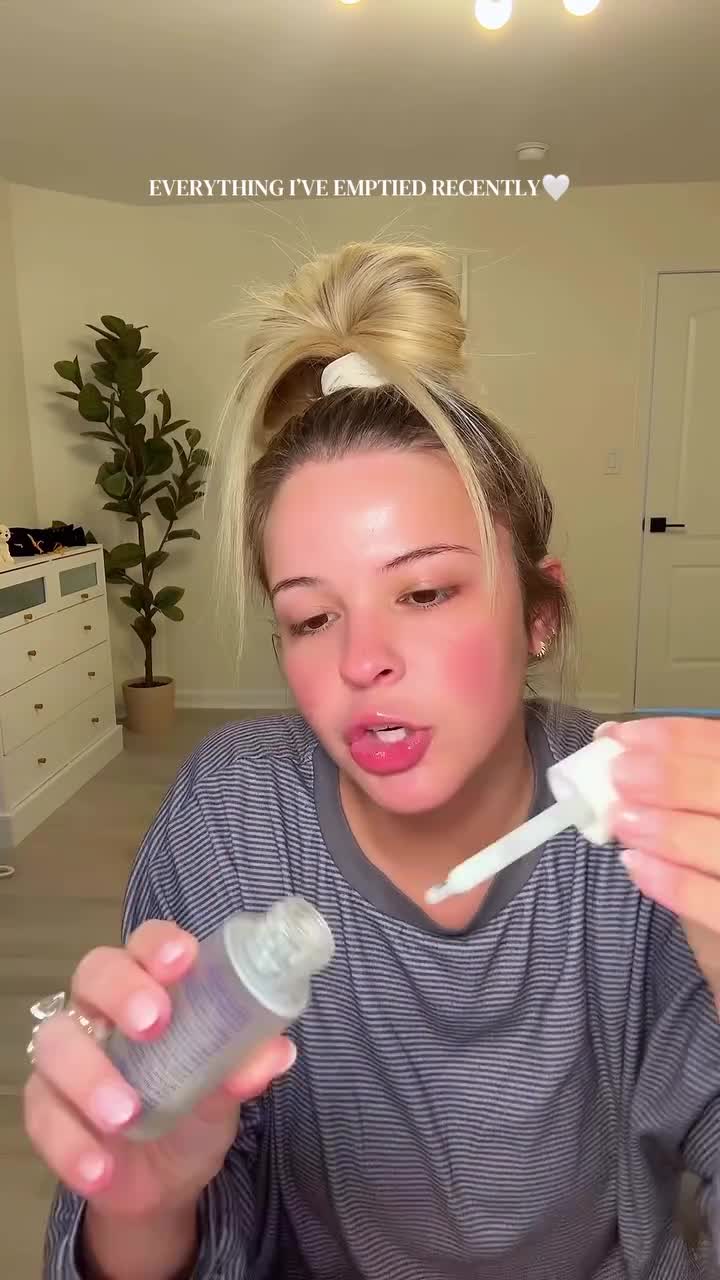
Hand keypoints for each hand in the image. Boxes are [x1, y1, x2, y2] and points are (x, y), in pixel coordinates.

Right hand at [23, 920, 295, 1218]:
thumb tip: (278, 1052)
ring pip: (56, 1041)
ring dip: (90, 1077)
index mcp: (152, 985)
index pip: (147, 943)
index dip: (159, 944)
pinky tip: (101, 1169)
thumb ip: (243, 1068)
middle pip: (94, 972)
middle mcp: (103, 1008)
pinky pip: (42, 1114)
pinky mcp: (45, 1106)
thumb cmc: (196, 1105)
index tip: (182, 960)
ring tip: (126, 1115)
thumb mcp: (226, 1090)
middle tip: (153, 1024)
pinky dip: (71, 1144)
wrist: (166, 1180)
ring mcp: (68, 1055)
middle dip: (121, 991)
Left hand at [597, 717, 719, 998]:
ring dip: (671, 829)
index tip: (623, 735)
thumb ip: (682, 786)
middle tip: (621, 776)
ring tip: (623, 821)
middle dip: (677, 780)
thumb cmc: (712, 867)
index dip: (680, 738)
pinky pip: (719, 906)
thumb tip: (614, 748)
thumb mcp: (704, 814)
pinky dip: (677, 884)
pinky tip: (635, 866)